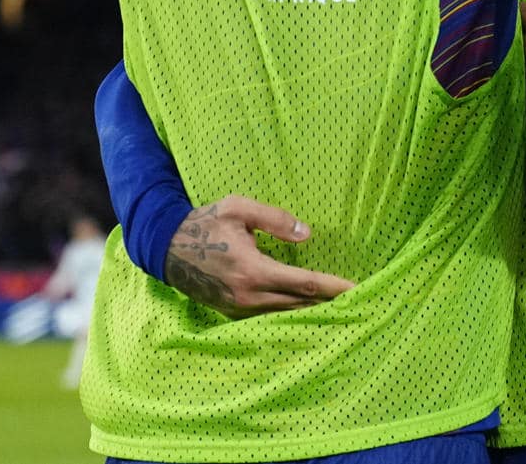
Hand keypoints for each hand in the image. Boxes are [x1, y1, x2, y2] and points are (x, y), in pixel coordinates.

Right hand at [163, 196, 355, 319]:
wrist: (166, 248)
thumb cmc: (205, 223)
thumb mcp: (238, 208)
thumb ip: (274, 219)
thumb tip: (306, 234)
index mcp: (253, 270)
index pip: (304, 283)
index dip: (333, 287)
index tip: (358, 290)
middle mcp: (248, 296)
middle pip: (300, 305)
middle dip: (330, 303)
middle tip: (359, 301)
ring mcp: (238, 309)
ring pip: (285, 314)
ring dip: (313, 311)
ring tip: (340, 307)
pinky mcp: (232, 313)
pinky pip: (269, 317)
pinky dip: (291, 314)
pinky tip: (307, 310)